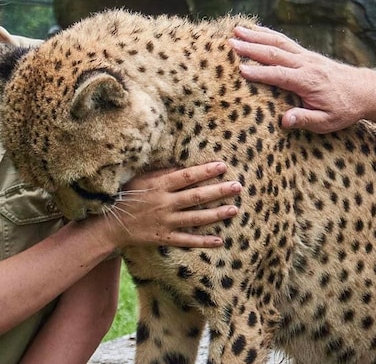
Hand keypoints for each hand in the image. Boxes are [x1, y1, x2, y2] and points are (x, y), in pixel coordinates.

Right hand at [96, 161, 240, 248]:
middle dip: (218, 191)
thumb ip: (162, 173)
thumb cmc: (126, 197)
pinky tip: (219, 240)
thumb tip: (184, 164)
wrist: (109, 225)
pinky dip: (203, 241)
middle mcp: (164, 204)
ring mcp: (165, 222)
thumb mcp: (141, 179)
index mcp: (159, 186)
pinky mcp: (163, 237)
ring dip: (216, 214)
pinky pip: (186, 240)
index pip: (187, 176)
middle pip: (196, 197)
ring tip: (234, 209)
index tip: (223, 166)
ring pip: (195, 218)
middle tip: (238, 187)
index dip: (205, 171)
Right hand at [230, 25, 368, 132]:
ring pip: (279, 43)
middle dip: (252, 48)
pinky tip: (256, 30)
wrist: (365, 91)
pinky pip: (285, 42)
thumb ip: (305, 120)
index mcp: (309, 82)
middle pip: (276, 54)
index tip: (240, 70)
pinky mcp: (307, 55)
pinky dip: (269, 34)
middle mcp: (306, 65)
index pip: (280, 75)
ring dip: (257, 36)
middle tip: (230, 43)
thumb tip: (284, 120)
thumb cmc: (345, 109)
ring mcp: (307, 57)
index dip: (260, 73)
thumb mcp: (328, 122)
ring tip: (236, 30)